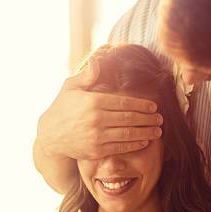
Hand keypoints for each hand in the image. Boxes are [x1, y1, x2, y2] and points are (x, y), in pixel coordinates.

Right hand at [37, 60, 162, 160]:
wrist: (50, 136)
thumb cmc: (62, 108)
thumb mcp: (71, 87)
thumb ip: (87, 75)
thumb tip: (98, 59)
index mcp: (93, 102)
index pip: (124, 102)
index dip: (142, 105)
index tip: (153, 106)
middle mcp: (96, 120)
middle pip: (130, 118)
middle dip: (148, 119)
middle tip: (160, 119)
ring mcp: (97, 137)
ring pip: (128, 134)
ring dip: (146, 132)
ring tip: (157, 131)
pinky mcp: (96, 151)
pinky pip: (120, 147)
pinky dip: (135, 144)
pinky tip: (144, 141)